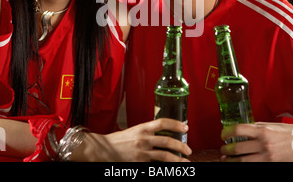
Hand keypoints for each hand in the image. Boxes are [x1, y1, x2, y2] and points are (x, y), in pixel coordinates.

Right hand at [72, 118, 191, 161]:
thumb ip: (148, 132)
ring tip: (185, 162)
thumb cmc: (120, 140)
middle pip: (167, 141)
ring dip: (177, 160)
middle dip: (181, 146)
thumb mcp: (135, 131)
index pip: (163, 122)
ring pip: (164, 156)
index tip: (186, 127)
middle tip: (188, 150)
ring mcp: (141, 152)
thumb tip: (165, 134)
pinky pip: (155, 165)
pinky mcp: (139, 163)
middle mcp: (143, 139)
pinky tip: (170, 169)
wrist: (104, 149)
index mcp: (142, 128)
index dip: (176, 124)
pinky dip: (164, 167)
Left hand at [220, 122, 292, 161]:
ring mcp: (267, 156)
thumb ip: (254, 128)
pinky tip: (238, 162)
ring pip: (242, 161)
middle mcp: (264, 144)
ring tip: (226, 159)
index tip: (223, 135)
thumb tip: (237, 130)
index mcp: (262, 131)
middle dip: (226, 149)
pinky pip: (253, 165)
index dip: (226, 133)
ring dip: (230, 160)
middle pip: (237, 148)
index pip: (238, 130)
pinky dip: (243, 164)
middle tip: (223, 148)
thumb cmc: (285, 131)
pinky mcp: (270, 164)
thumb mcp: (268, 125)